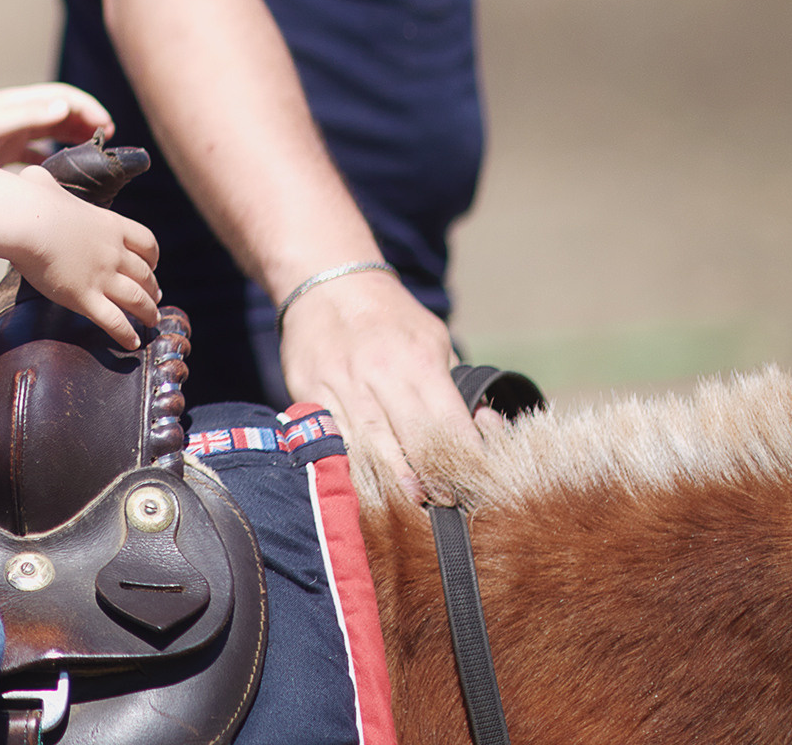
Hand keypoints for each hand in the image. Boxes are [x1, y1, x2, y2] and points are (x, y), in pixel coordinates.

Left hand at [0, 83, 113, 167]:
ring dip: (73, 141)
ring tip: (92, 158)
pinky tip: (61, 178)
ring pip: (51, 134)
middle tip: (107, 144)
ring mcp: (9, 134)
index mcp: (18, 103)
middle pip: (62, 114)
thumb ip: (29, 116)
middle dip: (87, 124)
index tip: (108, 128)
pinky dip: (52, 162)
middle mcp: (17, 116)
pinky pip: (35, 156)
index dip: (89, 108)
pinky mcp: (0, 154)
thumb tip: (67, 107)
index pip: (64, 98)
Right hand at [8, 165, 160, 347]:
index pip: (146, 242)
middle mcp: (114, 253)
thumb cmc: (31, 200)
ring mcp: (102, 277)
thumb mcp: (43, 182)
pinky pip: (114, 322)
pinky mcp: (85, 298)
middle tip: (154, 297)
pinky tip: (131, 343)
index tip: (152, 265)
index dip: (152, 257)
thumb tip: (33, 177)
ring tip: (151, 320)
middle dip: (152, 288)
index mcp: (110, 225)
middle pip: (145, 274)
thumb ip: (45, 182)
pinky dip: (125, 335)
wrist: (27, 222)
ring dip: (147, 312)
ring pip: (137, 300)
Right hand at [276, 269, 475, 502]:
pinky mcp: (309, 390)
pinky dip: (349, 459)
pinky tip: (361, 482)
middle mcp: (379, 373)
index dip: (464, 456)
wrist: (327, 285)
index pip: (448, 420)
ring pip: (369, 442)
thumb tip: (481, 428)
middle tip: (446, 506)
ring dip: (392, 477)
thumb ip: (452, 383)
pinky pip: (332, 433)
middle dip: (431, 476)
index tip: (476, 485)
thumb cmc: (390, 318)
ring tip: (410, 504)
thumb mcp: (432, 337)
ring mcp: (341, 383)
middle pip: (410, 437)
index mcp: (418, 360)